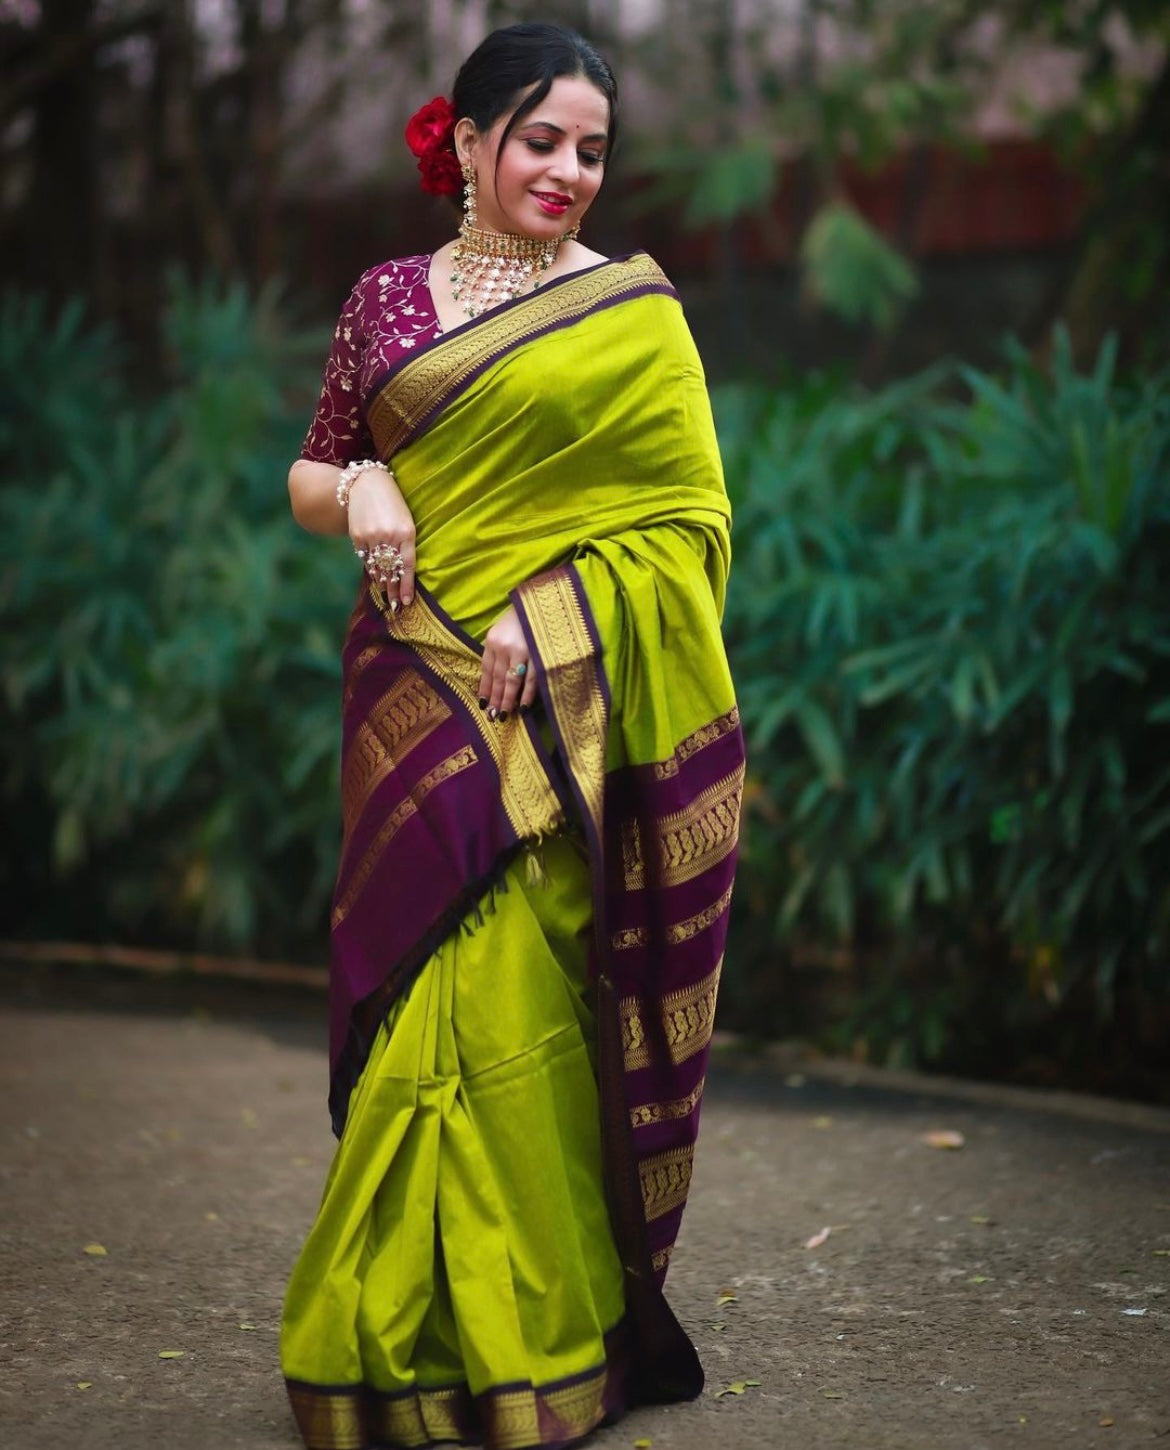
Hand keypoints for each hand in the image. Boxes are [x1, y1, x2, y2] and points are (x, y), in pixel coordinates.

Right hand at [347, 467, 415, 609]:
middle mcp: (389, 536)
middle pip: (391, 570)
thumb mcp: (406, 520)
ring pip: (377, 567)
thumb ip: (405, 543)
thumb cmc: (393, 503)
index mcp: (406, 532)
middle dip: (393, 591)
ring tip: (386, 596)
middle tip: (395, 607)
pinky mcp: (357, 536)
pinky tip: (376, 577)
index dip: (406, 586)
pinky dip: (371, 568)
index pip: (407, 565)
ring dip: (382, 583)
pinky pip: (365, 558)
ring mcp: (371, 536)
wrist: (367, 483)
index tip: (406, 601)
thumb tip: (401, 570)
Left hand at [479, 605, 538, 719]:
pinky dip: (527, 695)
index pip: (486, 670)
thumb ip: (496, 649)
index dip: (485, 689)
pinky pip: (531, 680)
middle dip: (495, 699)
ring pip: (512, 682)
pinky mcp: (538, 655)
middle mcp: (504, 647)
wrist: (544, 601)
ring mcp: (522, 651)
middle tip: (493, 716)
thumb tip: (492, 676)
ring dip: (508, 700)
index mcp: (493, 640)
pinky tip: (523, 706)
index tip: (484, 704)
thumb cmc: (523, 616)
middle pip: (498, 678)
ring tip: (505, 715)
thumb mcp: (502, 629)